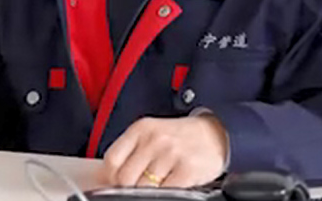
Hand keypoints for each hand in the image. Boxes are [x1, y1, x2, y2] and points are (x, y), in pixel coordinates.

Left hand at [101, 115, 228, 187]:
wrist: (216, 133)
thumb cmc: (180, 137)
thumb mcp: (152, 134)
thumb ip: (130, 152)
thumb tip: (105, 178)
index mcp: (141, 129)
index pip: (112, 159)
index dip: (109, 177)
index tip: (113, 183)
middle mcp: (155, 139)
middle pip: (125, 177)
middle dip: (127, 188)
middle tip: (136, 188)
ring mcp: (171, 154)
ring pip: (143, 188)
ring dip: (147, 192)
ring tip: (157, 185)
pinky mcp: (187, 170)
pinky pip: (166, 192)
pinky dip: (165, 193)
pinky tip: (170, 185)